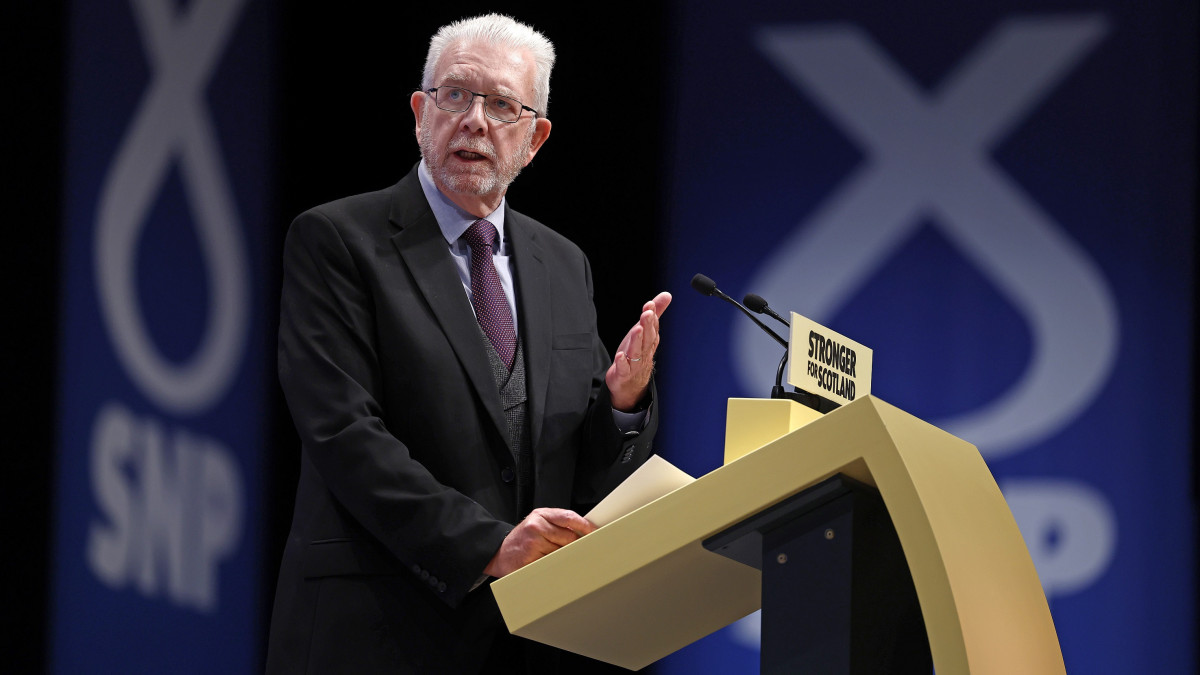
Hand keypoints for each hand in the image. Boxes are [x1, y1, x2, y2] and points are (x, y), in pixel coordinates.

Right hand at [483, 508, 597, 577]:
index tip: (595, 532)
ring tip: (553, 556)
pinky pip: (552, 563)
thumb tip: (584, 532)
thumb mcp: (538, 523)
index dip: (585, 526)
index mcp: (541, 514)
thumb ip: (558, 524)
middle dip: (574, 545)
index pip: (569, 517)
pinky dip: (554, 565)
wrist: (499, 552)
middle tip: (579, 551)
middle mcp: (537, 526)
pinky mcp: (531, 558)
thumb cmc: (522, 539)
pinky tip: (548, 563)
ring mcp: (533, 542)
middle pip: (569, 537)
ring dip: (562, 557)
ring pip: (562, 552)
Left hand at [606, 292, 671, 411]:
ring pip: (637, 351)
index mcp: (649, 341)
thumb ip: (655, 313)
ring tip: (637, 329)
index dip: (652, 316)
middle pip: (647, 337)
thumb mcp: (645, 332)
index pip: (652, 327)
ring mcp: (634, 363)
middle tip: (647, 313)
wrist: (631, 384)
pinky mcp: (623, 373)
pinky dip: (623, 362)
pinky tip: (620, 355)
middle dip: (647, 325)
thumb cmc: (637, 354)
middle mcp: (644, 351)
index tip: (650, 305)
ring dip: (637, 340)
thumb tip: (667, 295)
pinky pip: (624, 368)